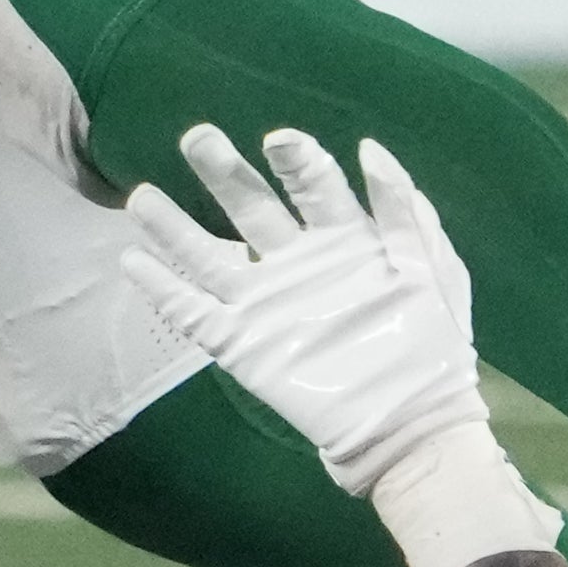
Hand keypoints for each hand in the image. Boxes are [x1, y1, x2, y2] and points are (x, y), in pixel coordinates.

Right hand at [118, 124, 488, 497]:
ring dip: (174, 226)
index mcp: (346, 241)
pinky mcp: (243, 344)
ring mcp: (266, 303)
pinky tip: (132, 262)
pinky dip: (162, 289)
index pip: (314, 187)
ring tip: (140, 197)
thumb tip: (368, 149)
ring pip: (209, 255)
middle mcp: (298, 263)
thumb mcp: (435, 273)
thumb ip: (406, 214)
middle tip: (197, 137)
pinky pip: (193, 312)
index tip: (279, 140)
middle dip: (224, 170)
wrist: (415, 429)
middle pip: (251, 205)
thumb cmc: (433, 350)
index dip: (297, 160)